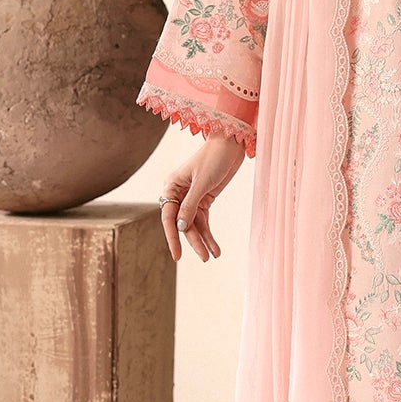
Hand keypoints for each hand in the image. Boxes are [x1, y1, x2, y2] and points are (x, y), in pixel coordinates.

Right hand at [158, 133, 246, 261]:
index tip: (177, 255)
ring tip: (212, 255)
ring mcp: (192, 197)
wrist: (231, 143)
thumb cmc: (214, 158)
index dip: (172, 237)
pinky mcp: (205, 199)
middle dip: (193, 241)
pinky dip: (209, 233)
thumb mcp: (202, 183)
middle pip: (182, 223)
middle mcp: (178, 194)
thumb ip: (190, 205)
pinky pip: (204, 220)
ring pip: (194, 224)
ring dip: (203, 240)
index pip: (168, 216)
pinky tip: (215, 247)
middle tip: (203, 258)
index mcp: (171, 186)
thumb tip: (180, 227)